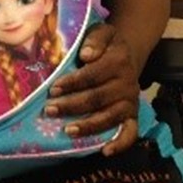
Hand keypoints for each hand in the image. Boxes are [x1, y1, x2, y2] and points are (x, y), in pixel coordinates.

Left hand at [45, 22, 139, 155]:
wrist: (127, 55)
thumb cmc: (106, 45)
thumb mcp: (102, 32)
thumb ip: (94, 39)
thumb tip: (86, 55)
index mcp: (119, 61)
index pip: (93, 74)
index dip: (73, 83)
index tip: (53, 88)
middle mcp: (127, 83)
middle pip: (98, 98)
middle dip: (72, 105)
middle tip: (49, 109)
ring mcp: (131, 102)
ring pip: (109, 117)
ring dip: (88, 126)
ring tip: (67, 130)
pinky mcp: (133, 115)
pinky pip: (131, 132)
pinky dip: (120, 143)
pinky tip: (104, 151)